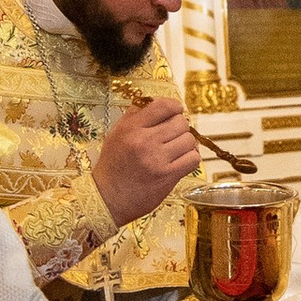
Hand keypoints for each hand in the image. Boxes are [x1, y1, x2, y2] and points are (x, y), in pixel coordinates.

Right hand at [93, 96, 198, 225]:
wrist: (107, 198)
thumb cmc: (112, 165)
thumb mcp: (116, 134)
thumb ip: (134, 116)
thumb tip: (155, 101)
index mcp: (131, 128)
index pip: (163, 106)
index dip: (175, 106)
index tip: (175, 111)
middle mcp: (144, 142)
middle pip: (181, 122)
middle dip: (179, 127)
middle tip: (172, 135)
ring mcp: (157, 160)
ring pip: (189, 140)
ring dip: (186, 143)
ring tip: (175, 149)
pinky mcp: (168, 177)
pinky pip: (193, 159)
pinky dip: (190, 158)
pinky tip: (181, 160)